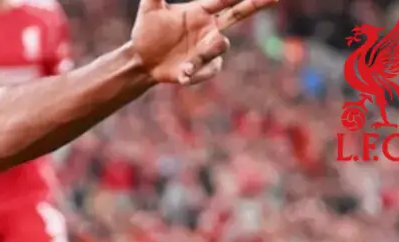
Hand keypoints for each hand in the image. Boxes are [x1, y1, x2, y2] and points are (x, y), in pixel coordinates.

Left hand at [130, 0, 278, 85]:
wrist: (142, 60)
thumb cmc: (147, 32)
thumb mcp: (149, 10)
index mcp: (200, 11)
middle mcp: (210, 27)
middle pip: (240, 13)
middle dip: (256, 3)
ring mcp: (210, 47)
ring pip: (220, 45)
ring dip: (204, 55)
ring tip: (185, 67)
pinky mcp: (206, 66)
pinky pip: (211, 68)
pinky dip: (197, 72)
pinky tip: (182, 76)